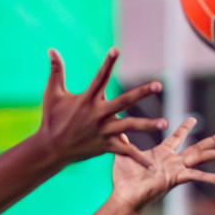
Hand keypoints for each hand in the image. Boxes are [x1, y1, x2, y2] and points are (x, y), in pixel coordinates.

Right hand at [36, 47, 168, 163]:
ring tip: (165, 123)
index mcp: (86, 100)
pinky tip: (152, 165)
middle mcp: (97, 114)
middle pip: (123, 101)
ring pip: (129, 127)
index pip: (99, 77)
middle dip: (140, 93)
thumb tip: (51, 49)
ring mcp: (102, 131)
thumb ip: (56, 71)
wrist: (50, 149)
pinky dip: (138, 159)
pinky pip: (124, 152)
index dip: (107, 63)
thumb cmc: (52, 118)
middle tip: (157, 85)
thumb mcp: (52, 94)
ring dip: (147, 125)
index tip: (116, 50)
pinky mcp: (105, 145)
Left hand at [108, 117, 214, 211]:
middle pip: (197, 147)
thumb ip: (124, 140)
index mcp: (162, 153)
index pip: (176, 137)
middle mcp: (172, 161)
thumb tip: (117, 125)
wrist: (123, 195)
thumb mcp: (123, 154)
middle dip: (213, 140)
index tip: (194, 118)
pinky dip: (204, 177)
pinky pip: (192, 177)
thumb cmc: (123, 178)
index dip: (185, 128)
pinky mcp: (174, 179)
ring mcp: (175, 170)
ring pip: (201, 159)